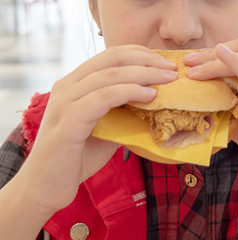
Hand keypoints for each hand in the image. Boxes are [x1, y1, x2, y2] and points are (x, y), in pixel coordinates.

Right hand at [20, 45, 177, 212]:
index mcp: (75, 84)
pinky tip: (150, 96)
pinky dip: (129, 93)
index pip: (110, 56)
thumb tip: (153, 102)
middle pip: (111, 59)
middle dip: (147, 60)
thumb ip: (122, 112)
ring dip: (144, 74)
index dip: (140, 54)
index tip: (164, 63)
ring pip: (109, 75)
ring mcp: (65, 101)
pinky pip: (103, 97)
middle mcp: (67, 86)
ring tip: (169, 79)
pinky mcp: (68, 121)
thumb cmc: (78, 157)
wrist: (48, 186)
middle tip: (172, 69)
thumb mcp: (106, 128)